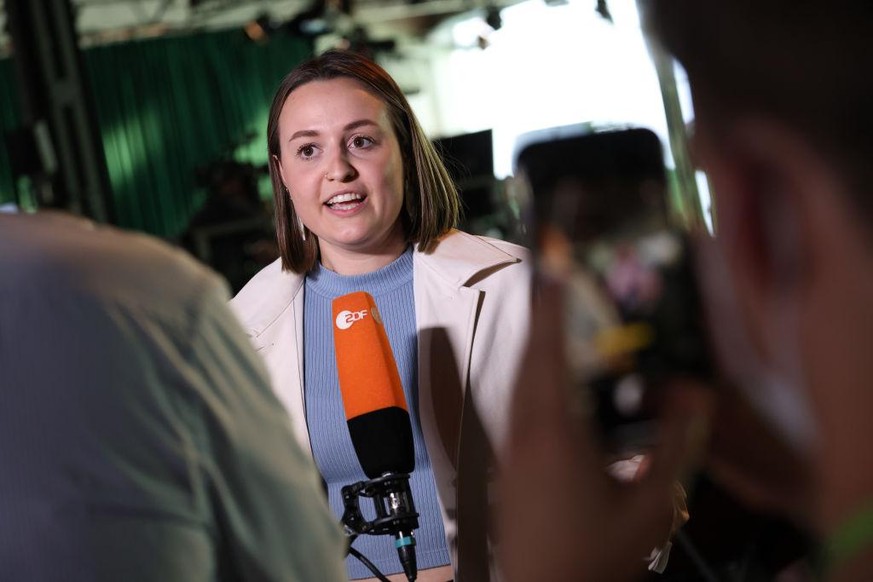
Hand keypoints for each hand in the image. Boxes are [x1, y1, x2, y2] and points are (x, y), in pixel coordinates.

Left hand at [496, 279, 710, 581]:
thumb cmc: (596, 555)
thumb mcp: (651, 504)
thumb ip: (676, 446)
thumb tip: (696, 397)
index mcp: (554, 434)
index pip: (550, 354)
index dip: (551, 309)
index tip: (555, 272)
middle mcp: (523, 433)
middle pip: (527, 360)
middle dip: (541, 319)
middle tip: (555, 285)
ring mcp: (508, 450)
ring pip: (516, 383)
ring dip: (533, 348)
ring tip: (552, 322)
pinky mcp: (506, 466)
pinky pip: (515, 405)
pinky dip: (529, 378)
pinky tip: (547, 383)